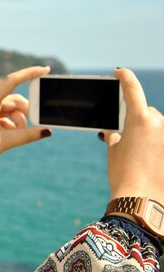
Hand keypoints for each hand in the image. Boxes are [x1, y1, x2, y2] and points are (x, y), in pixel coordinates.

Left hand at [0, 66, 52, 189]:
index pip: (11, 81)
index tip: (45, 69)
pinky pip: (3, 118)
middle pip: (13, 99)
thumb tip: (47, 131)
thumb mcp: (4, 142)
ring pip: (10, 110)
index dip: (29, 73)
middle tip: (37, 122)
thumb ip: (27, 135)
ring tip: (18, 136)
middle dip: (26, 110)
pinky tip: (11, 138)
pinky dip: (11, 126)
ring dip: (18, 121)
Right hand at [100, 68, 163, 202]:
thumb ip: (114, 134)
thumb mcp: (114, 149)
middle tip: (125, 135)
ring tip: (138, 153)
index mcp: (139, 118)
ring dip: (147, 133)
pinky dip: (155, 145)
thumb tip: (113, 131)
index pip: (132, 87)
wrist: (142, 199)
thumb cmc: (124, 173)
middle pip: (145, 111)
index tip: (119, 72)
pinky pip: (161, 140)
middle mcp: (158, 123)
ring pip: (156, 126)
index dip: (124, 76)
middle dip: (136, 119)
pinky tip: (149, 159)